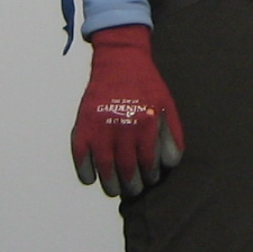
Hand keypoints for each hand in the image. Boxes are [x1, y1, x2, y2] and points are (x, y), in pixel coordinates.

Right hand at [72, 26, 185, 196]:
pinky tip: (92, 179)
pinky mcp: (82, 124)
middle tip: (134, 190)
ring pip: (104, 167)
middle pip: (126, 168)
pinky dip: (85, 171)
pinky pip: (80, 156)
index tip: (150, 180)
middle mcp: (122, 126)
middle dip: (131, 185)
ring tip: (116, 189)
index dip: (149, 175)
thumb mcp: (166, 106)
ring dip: (110, 184)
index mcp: (145, 123)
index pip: (147, 161)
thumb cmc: (146, 86)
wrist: (120, 61)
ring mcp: (99, 126)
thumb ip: (172, 135)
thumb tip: (170, 165)